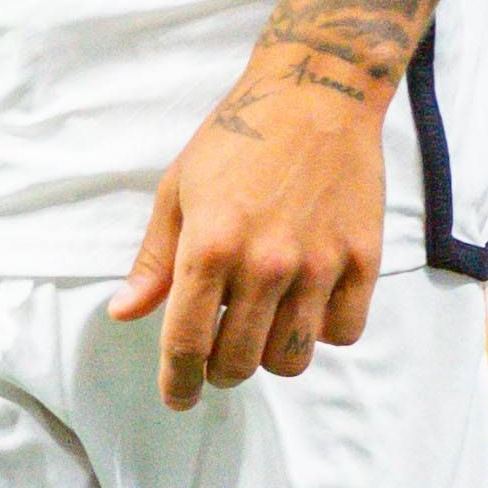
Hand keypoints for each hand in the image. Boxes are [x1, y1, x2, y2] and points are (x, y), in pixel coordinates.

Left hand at [114, 48, 386, 410]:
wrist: (318, 92)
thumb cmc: (238, 137)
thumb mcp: (178, 189)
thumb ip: (154, 260)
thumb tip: (125, 314)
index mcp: (210, 244)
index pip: (187, 342)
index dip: (178, 381)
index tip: (178, 395)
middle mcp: (265, 262)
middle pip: (239, 361)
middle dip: (220, 372)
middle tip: (218, 356)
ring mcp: (319, 263)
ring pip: (292, 358)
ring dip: (270, 358)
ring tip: (263, 330)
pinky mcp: (362, 259)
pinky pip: (342, 332)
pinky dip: (322, 333)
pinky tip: (307, 306)